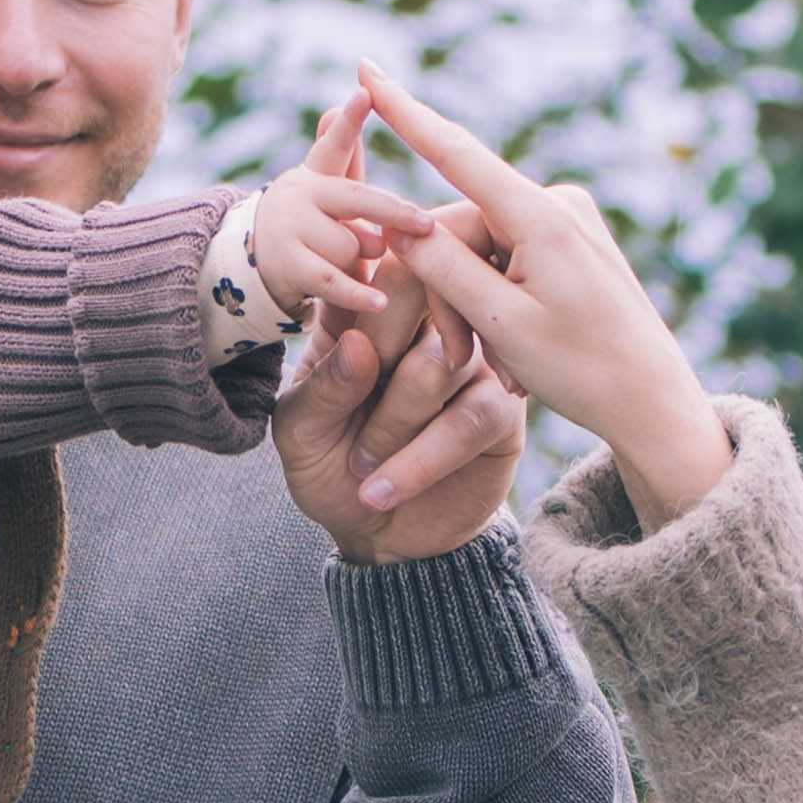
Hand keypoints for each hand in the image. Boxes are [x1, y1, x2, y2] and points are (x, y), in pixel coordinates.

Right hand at [247, 90, 423, 320]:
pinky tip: (379, 300)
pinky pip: (333, 280)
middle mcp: (298, 192)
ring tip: (352, 264)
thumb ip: (342, 153)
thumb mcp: (326, 190)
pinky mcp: (286, 264)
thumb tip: (341, 103)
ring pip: (350, 245)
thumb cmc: (311, 224)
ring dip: (361, 260)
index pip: (335, 143)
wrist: (259, 268)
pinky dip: (358, 292)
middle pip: (357, 200)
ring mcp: (289, 227)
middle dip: (392, 213)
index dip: (349, 121)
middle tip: (424, 225)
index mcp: (316, 172)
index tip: (364, 92)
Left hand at [273, 263, 525, 565]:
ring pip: (442, 360)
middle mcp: (423, 322)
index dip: (355, 283)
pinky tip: (384, 490)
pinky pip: (470, 418)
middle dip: (379, 348)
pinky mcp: (501, 407)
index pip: (369, 263)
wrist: (378, 539)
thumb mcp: (302, 433)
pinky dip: (420, 460)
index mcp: (365, 309)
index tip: (336, 325)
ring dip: (392, 421)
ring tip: (363, 464)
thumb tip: (360, 346)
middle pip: (420, 289)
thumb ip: (324, 387)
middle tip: (351, 406)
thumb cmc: (331, 470)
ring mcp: (469, 360)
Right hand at [357, 63, 733, 535]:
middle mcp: (558, 204)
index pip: (456, 152)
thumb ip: (443, 268)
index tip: (367, 69)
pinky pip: (511, 261)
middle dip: (450, 294)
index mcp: (542, 217)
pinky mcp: (573, 243)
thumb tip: (401, 224)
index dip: (405, 113)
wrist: (653, 403)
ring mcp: (569, 221)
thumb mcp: (501, 324)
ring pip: (481, 252)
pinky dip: (502, 308)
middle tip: (462, 359)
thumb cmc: (583, 371)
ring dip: (476, 311)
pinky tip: (519, 356)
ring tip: (501, 368)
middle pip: (461, 230)